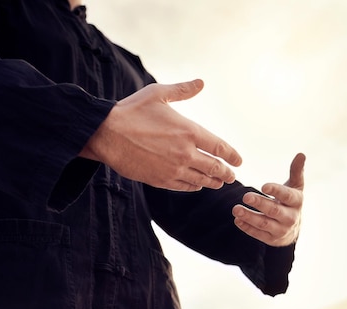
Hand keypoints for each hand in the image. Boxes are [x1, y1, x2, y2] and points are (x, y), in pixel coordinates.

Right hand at [80, 79, 241, 190]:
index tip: (239, 161)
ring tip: (218, 183)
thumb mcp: (158, 94)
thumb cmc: (131, 111)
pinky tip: (196, 186)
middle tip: (231, 176)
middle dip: (225, 172)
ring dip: (212, 182)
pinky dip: (193, 187)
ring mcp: (173, 169)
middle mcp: (185, 153)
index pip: (220, 147)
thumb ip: (182, 90)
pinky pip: (184, 187)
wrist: (106, 135)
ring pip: (201, 180)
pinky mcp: (160, 180)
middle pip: (214, 168)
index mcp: (189, 131)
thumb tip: (200, 82)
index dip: (232, 155)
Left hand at [232, 153, 305, 246]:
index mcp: (297, 201)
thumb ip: (296, 171)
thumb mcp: (295, 186)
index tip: (264, 186)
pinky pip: (258, 234)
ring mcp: (281, 230)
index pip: (287, 196)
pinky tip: (237, 220)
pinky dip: (247, 228)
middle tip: (245, 196)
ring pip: (264, 224)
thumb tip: (301, 154)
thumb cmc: (290, 201)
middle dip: (260, 204)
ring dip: (249, 217)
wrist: (293, 227)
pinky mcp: (271, 239)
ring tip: (235, 209)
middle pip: (274, 211)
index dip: (276, 191)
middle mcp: (291, 217)